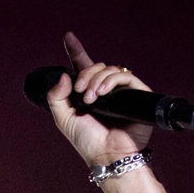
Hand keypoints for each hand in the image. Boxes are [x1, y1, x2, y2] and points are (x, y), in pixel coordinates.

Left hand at [45, 31, 154, 168]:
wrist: (108, 155)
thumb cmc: (88, 142)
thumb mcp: (63, 119)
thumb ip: (56, 97)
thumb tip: (65, 75)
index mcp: (89, 93)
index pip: (83, 66)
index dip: (76, 51)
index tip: (68, 36)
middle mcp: (106, 91)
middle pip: (95, 66)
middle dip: (85, 74)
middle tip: (80, 92)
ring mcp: (121, 92)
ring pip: (109, 69)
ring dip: (95, 79)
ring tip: (91, 98)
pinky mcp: (136, 94)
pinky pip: (124, 75)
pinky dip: (110, 80)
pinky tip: (101, 93)